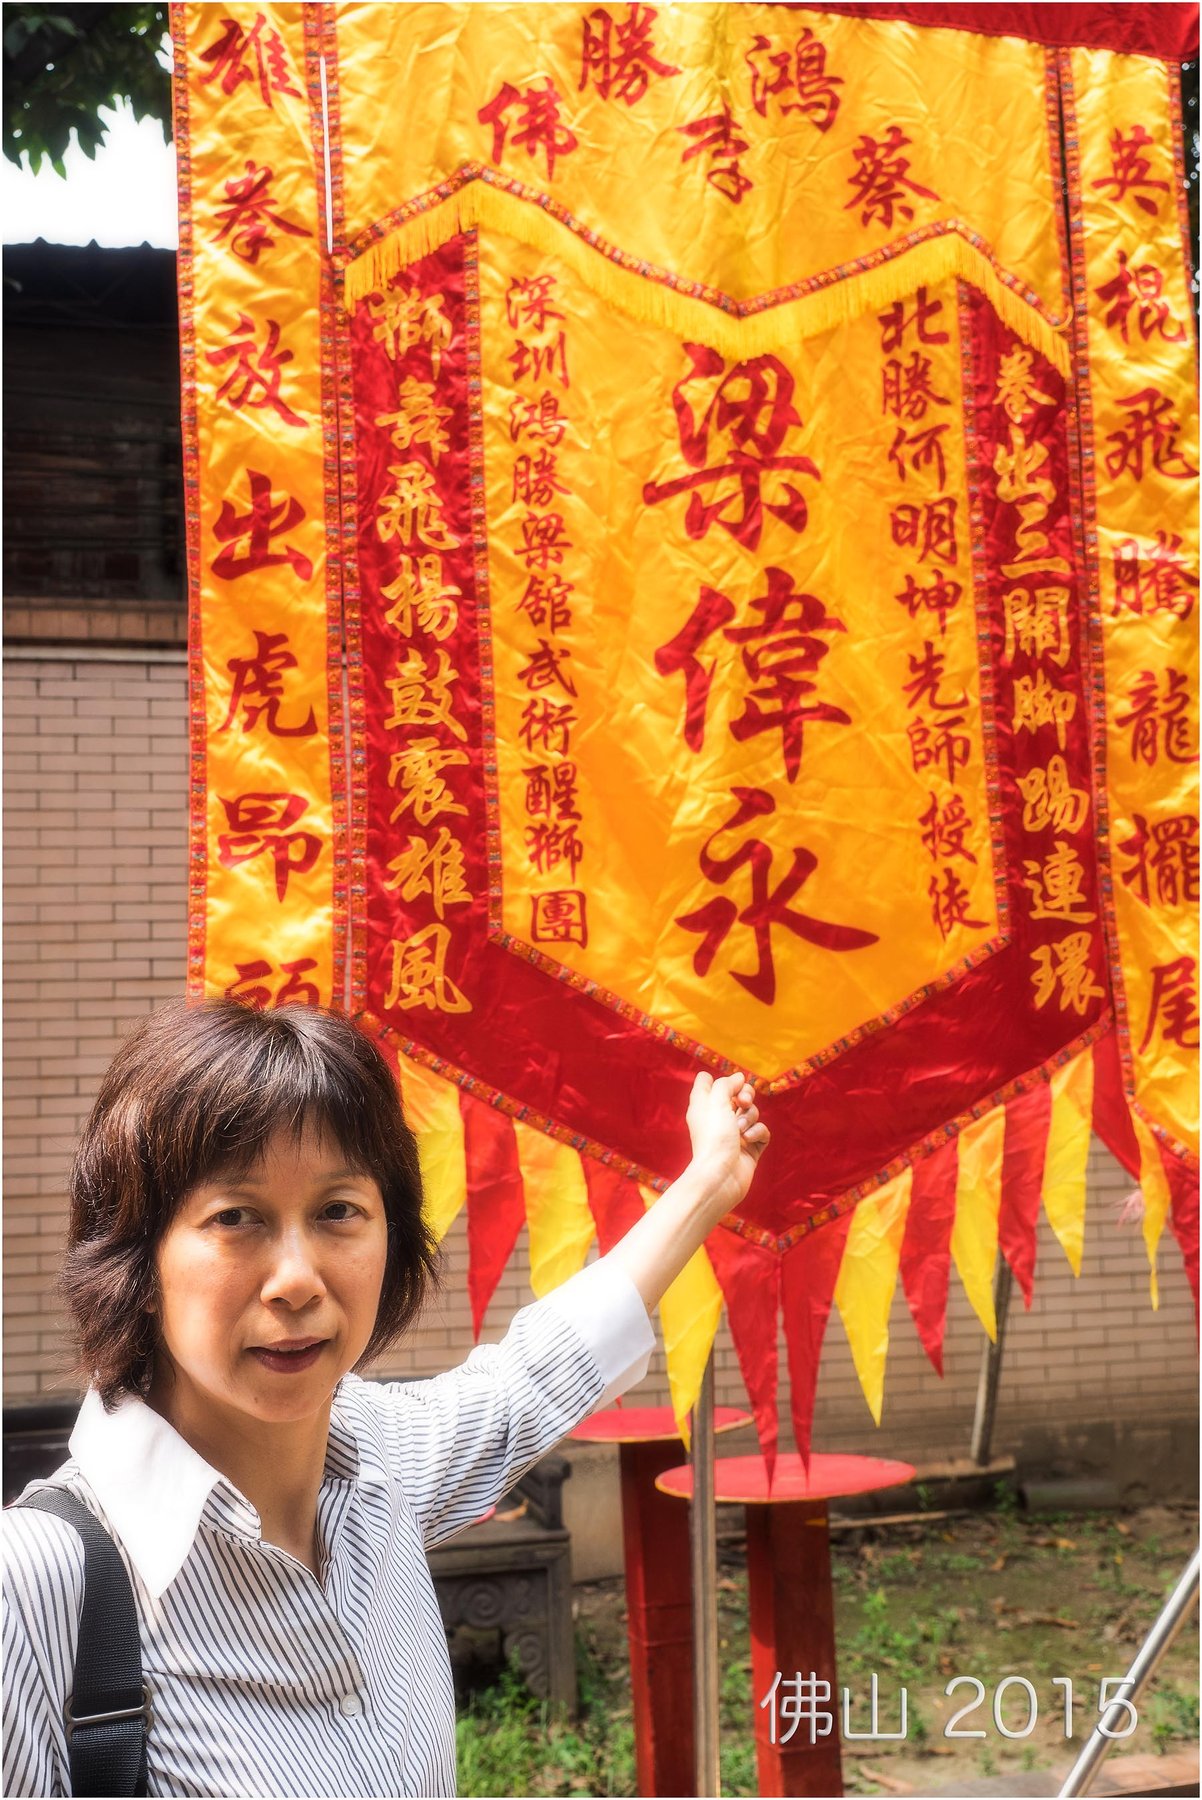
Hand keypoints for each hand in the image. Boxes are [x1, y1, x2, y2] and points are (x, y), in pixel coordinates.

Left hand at [685, 1068, 769, 1212]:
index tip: (728, 1085)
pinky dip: (757, 1132)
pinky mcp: (750, 1148)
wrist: (720, 1174)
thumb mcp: (716, 1101)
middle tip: (743, 1102)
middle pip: (738, 1094)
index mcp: (703, 1105)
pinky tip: (747, 1140)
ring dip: (749, 1117)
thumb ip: (726, 1084)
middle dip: (746, 1095)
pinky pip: (761, 1130)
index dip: (719, 1080)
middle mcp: (718, 1118)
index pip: (707, 1082)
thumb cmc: (713, 1137)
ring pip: (752, 1112)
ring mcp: (735, 1133)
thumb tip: (739, 1078)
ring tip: (740, 1130)